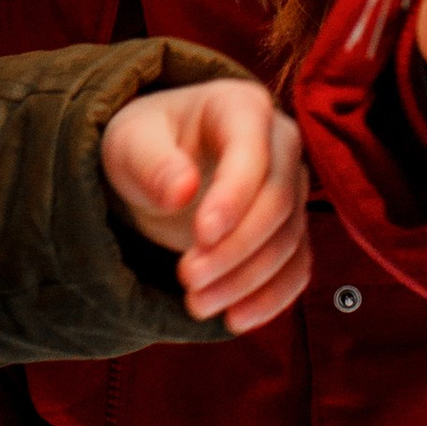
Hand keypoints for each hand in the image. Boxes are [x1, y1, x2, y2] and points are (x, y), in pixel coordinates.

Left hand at [99, 77, 311, 331]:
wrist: (158, 163)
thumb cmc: (145, 143)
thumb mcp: (131, 143)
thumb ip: (151, 162)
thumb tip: (181, 192)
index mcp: (242, 106)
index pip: (252, 153)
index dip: (233, 197)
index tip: (200, 237)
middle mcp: (279, 143)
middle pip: (279, 201)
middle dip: (236, 248)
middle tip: (187, 279)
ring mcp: (290, 187)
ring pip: (288, 240)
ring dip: (246, 280)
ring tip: (196, 304)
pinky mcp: (290, 229)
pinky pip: (296, 267)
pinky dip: (271, 298)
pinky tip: (236, 319)